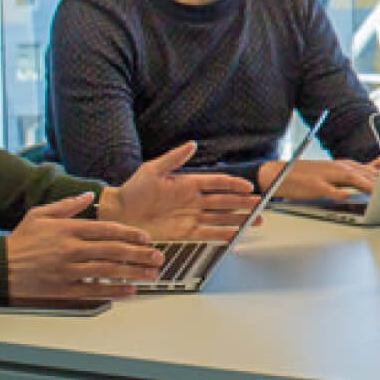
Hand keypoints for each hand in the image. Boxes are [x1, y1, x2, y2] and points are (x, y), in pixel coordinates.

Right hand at [7, 193, 162, 298]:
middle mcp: (70, 249)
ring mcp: (68, 270)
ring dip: (132, 273)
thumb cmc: (20, 241)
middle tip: (157, 256)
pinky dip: (113, 291)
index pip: (106, 230)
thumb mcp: (40, 214)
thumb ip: (67, 204)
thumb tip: (89, 195)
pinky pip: (94, 291)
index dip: (129, 233)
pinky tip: (129, 291)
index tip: (145, 237)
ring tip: (150, 274)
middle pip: (112, 251)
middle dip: (138, 254)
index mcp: (67, 229)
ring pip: (107, 271)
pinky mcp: (63, 288)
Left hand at [101, 143, 257, 241]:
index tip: (249, 187)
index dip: (233, 185)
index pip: (217, 183)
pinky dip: (224, 234)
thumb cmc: (132, 191)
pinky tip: (236, 234)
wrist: (119, 214)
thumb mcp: (152, 170)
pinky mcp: (185, 233)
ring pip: (221, 218)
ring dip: (239, 219)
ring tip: (256, 220)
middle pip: (224, 201)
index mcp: (187, 183)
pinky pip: (209, 233)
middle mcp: (193, 201)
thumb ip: (173, 158)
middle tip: (260, 205)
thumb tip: (191, 145)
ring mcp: (191, 217)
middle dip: (243, 204)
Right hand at [263, 157, 379, 199]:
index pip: (372, 171)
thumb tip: (379, 164)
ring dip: (367, 185)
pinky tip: (347, 196)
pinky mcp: (316, 186)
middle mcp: (339, 168)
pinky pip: (330, 190)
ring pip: (352, 179)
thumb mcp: (335, 169)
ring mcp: (327, 176)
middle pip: (366, 175)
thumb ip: (357, 170)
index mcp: (345, 165)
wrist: (279, 174)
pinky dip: (340, 193)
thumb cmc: (308, 175)